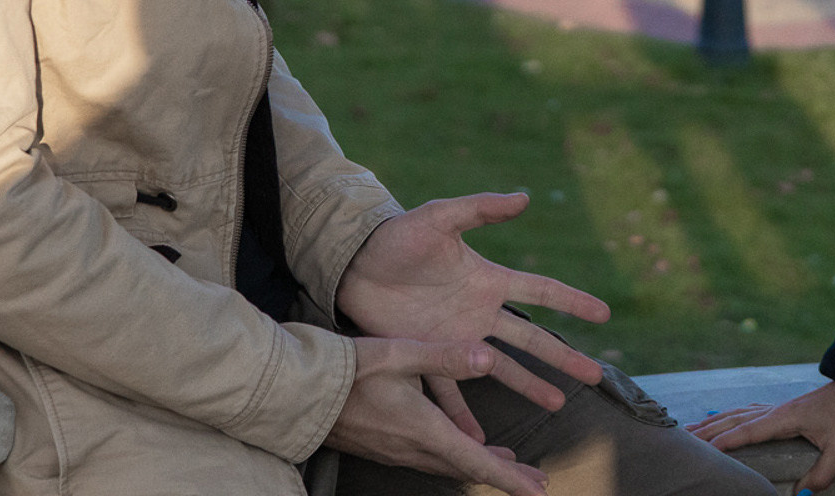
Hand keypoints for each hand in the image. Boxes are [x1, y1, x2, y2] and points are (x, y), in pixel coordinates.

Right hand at [323, 337, 547, 495]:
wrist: (296, 392)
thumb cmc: (347, 368)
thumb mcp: (400, 353)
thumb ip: (446, 356)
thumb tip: (490, 358)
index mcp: (423, 430)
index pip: (476, 462)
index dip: (510, 478)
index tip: (539, 492)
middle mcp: (412, 449)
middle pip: (467, 469)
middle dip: (505, 476)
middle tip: (537, 482)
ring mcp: (395, 451)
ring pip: (448, 465)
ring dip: (480, 466)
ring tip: (509, 464)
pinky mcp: (383, 447)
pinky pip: (429, 460)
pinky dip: (455, 458)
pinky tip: (459, 448)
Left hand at [338, 194, 610, 423]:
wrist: (355, 263)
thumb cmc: (399, 236)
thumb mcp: (440, 217)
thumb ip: (480, 208)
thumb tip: (524, 197)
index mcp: (488, 280)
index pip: (540, 291)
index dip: (572, 301)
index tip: (603, 314)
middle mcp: (479, 313)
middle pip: (532, 338)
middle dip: (563, 356)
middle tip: (595, 375)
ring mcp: (456, 339)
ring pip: (502, 368)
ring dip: (529, 386)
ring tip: (557, 404)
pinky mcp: (428, 356)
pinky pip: (450, 391)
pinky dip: (463, 416)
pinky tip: (478, 438)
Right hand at [690, 380, 834, 493]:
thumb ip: (823, 474)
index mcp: (784, 418)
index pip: (746, 432)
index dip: (723, 443)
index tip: (700, 451)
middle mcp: (775, 410)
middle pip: (734, 420)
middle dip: (707, 431)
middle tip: (681, 439)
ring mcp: (778, 407)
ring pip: (738, 414)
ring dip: (715, 422)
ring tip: (693, 430)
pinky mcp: (784, 408)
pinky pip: (749, 412)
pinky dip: (731, 416)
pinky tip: (726, 418)